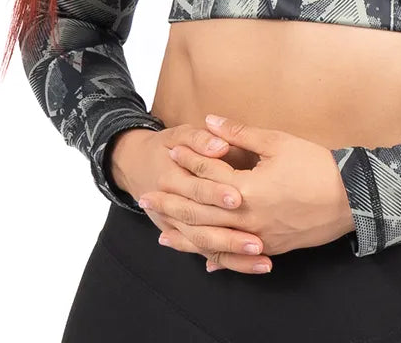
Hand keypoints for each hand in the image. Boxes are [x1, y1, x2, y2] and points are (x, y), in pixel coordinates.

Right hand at [108, 124, 269, 273]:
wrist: (136, 165)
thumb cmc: (169, 146)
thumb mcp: (179, 135)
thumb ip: (200, 139)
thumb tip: (220, 146)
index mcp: (170, 178)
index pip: (196, 188)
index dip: (216, 193)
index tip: (239, 199)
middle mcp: (170, 209)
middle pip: (202, 226)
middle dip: (230, 236)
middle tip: (258, 243)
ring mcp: (177, 227)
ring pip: (206, 245)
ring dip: (235, 255)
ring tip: (264, 260)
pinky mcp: (187, 236)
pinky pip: (210, 253)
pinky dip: (232, 262)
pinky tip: (257, 265)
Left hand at [138, 115, 355, 270]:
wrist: (351, 197)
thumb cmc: (316, 165)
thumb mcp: (279, 142)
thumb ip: (241, 134)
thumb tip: (212, 120)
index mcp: (247, 189)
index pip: (208, 174)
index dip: (189, 160)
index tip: (171, 150)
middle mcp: (247, 218)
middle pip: (200, 211)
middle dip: (172, 202)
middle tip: (146, 197)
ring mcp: (259, 236)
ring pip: (213, 240)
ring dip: (186, 235)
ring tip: (162, 233)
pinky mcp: (272, 248)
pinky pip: (237, 257)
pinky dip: (217, 257)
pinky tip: (203, 260)